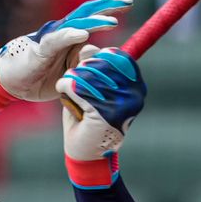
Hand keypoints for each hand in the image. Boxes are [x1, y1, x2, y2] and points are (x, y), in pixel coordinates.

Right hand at [0, 0, 133, 111]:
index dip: (110, 4)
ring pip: (76, 23)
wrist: (9, 83)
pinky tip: (83, 33)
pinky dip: (70, 35)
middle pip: (88, 12)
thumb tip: (100, 53)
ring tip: (112, 20)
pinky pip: (57, 40)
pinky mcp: (41, 49)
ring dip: (95, 21)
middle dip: (109, 4)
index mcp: (70, 36)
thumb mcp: (68, 71)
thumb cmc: (37, 76)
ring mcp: (51, 38)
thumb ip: (85, 62)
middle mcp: (62, 31)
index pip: (93, 15)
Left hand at [55, 47, 146, 187]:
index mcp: (135, 87)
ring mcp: (122, 105)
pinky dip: (67, 88)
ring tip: (69, 91)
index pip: (116, 57)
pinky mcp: (105, 114)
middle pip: (102, 62)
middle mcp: (133, 95)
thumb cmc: (87, 121)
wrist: (85, 154)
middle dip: (82, 69)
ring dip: (72, 80)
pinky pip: (80, 89)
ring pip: (88, 74)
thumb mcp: (92, 90)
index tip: (84, 69)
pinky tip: (65, 93)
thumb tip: (89, 47)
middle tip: (73, 83)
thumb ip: (93, 70)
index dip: (95, 58)